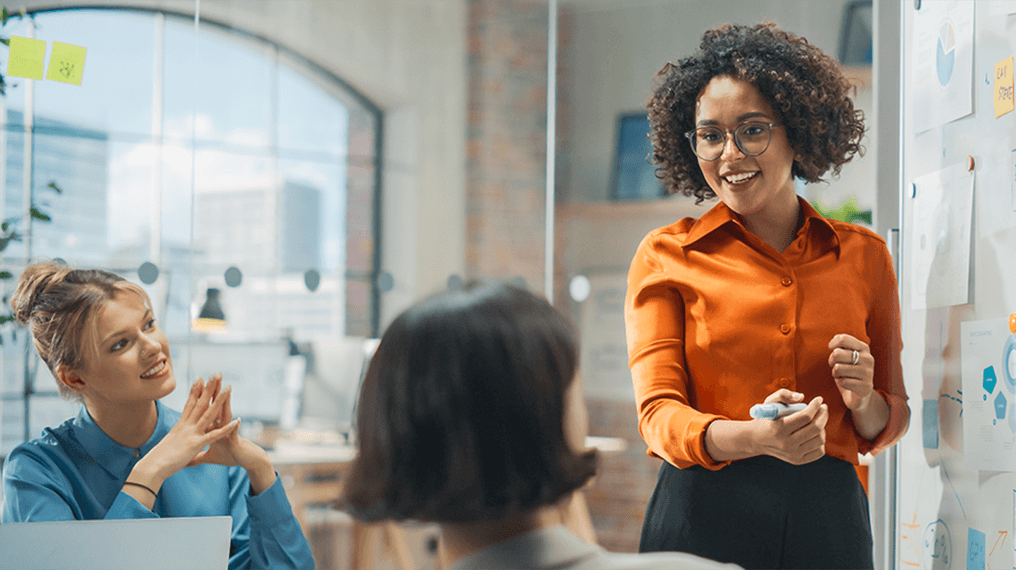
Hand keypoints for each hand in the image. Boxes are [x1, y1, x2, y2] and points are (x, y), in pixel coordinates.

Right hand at [134, 375, 237, 487]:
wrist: (151, 467)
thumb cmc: (156, 460)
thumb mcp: (167, 445)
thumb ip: (173, 440)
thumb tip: (172, 439)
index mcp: (180, 426)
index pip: (189, 404)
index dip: (195, 391)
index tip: (200, 378)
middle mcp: (186, 426)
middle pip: (200, 403)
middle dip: (209, 388)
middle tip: (217, 374)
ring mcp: (191, 434)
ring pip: (208, 414)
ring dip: (219, 400)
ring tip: (229, 388)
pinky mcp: (195, 444)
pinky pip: (214, 435)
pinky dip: (226, 429)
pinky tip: (236, 422)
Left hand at [189, 375, 275, 494]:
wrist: (247, 461)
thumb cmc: (229, 457)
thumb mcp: (210, 457)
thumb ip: (197, 457)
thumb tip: (186, 460)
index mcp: (213, 427)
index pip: (207, 409)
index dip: (202, 396)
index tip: (197, 382)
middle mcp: (222, 426)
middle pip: (216, 406)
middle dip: (214, 391)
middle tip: (213, 375)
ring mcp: (229, 432)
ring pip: (226, 415)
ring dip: (226, 403)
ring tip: (227, 389)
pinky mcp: (235, 441)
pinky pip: (234, 434)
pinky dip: (235, 428)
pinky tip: (237, 420)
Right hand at [752, 389, 827, 464]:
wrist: (756, 439)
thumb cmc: (765, 419)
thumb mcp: (769, 403)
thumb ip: (783, 394)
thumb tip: (801, 397)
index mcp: (778, 428)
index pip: (805, 416)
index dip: (815, 406)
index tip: (819, 399)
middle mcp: (786, 444)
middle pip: (816, 428)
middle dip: (823, 415)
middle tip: (823, 408)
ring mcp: (793, 454)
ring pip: (820, 439)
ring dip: (822, 427)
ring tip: (816, 420)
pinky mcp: (798, 460)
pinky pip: (819, 451)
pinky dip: (820, 440)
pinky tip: (814, 433)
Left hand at [827, 334, 874, 410]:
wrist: (859, 394)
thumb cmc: (849, 370)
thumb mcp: (846, 355)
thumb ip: (841, 345)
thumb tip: (834, 340)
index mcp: (863, 348)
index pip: (843, 339)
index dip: (833, 344)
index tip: (831, 349)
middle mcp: (868, 358)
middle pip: (837, 354)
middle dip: (831, 361)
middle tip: (836, 366)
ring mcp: (868, 373)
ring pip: (838, 368)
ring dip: (835, 373)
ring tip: (842, 375)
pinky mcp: (865, 387)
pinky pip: (843, 382)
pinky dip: (841, 383)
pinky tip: (847, 384)